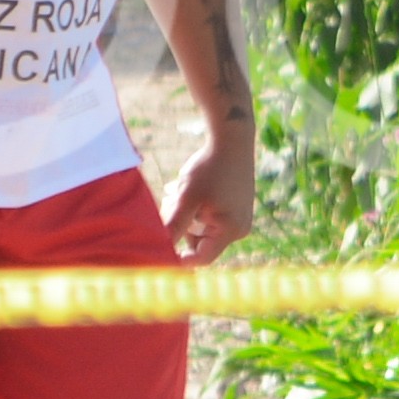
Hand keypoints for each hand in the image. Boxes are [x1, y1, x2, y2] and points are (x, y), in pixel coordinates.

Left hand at [166, 132, 257, 264]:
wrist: (232, 140)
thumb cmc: (209, 168)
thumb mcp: (187, 198)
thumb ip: (174, 225)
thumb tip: (159, 248)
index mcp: (230, 231)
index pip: (201, 258)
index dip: (179, 256)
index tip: (160, 245)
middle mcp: (239, 229)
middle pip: (200, 241)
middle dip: (181, 224)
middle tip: (171, 201)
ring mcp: (239, 218)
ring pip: (201, 227)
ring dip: (185, 213)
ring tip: (178, 190)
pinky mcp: (236, 208)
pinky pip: (209, 217)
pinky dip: (195, 206)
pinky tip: (187, 188)